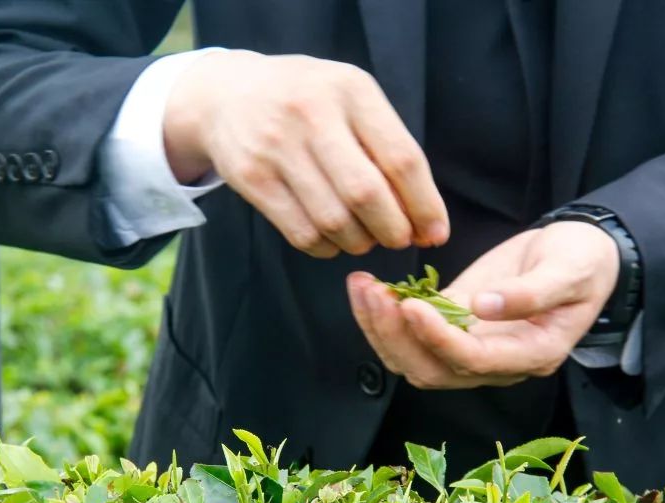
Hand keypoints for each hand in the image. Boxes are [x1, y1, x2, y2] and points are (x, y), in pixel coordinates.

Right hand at [164, 51, 448, 257]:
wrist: (228, 94)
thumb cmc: (309, 102)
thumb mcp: (351, 99)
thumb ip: (387, 147)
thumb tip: (425, 219)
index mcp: (352, 91)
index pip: (401, 159)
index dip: (424, 205)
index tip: (436, 233)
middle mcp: (313, 114)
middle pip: (366, 195)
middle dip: (392, 230)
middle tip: (398, 239)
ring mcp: (278, 147)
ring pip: (333, 220)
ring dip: (359, 242)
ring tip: (364, 237)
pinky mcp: (252, 178)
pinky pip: (301, 232)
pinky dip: (325, 248)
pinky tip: (332, 240)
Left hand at [346, 221, 619, 387]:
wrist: (580, 254)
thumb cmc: (583, 262)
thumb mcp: (570, 270)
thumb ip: (533, 293)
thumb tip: (485, 307)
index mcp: (530, 354)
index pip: (472, 360)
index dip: (438, 339)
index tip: (411, 306)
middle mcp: (494, 362)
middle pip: (431, 370)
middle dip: (395, 335)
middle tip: (373, 292)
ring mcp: (469, 346)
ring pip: (411, 358)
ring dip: (380, 328)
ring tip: (362, 286)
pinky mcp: (452, 325)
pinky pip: (409, 334)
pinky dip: (383, 316)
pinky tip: (368, 287)